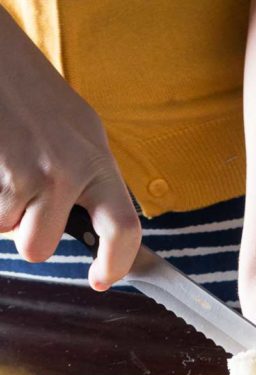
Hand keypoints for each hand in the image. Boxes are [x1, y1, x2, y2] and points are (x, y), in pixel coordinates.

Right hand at [0, 9, 139, 288]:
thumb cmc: (35, 94)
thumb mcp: (82, 133)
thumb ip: (94, 181)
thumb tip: (107, 233)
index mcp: (97, 162)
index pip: (124, 229)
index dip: (116, 264)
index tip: (101, 280)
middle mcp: (66, 170)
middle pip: (40, 248)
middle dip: (25, 235)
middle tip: (24, 204)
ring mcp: (26, 171)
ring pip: (6, 230)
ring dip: (2, 210)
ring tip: (7, 170)